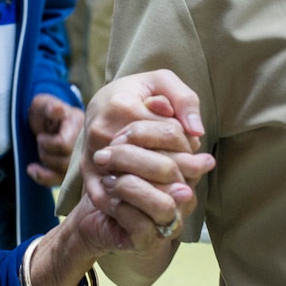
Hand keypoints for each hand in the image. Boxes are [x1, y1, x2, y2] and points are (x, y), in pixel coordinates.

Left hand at [26, 94, 82, 186]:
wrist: (45, 120)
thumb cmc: (44, 111)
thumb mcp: (44, 104)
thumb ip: (50, 107)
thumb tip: (58, 110)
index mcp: (79, 125)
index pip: (64, 145)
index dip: (48, 144)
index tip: (41, 136)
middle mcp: (84, 144)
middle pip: (65, 162)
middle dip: (46, 154)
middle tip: (41, 142)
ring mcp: (80, 158)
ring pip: (63, 174)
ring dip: (46, 163)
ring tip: (41, 150)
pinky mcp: (73, 170)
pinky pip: (60, 182)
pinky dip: (43, 178)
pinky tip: (32, 169)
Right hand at [74, 71, 212, 252]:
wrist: (100, 102)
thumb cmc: (136, 91)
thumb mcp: (162, 81)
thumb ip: (184, 99)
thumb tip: (197, 131)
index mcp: (121, 107)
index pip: (168, 133)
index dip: (187, 142)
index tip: (195, 144)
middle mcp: (103, 133)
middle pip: (153, 162)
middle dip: (181, 168)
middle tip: (198, 171)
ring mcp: (93, 155)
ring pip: (134, 184)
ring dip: (162, 190)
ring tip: (181, 189)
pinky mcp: (87, 174)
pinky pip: (111, 198)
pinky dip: (134, 204)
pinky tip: (153, 201)